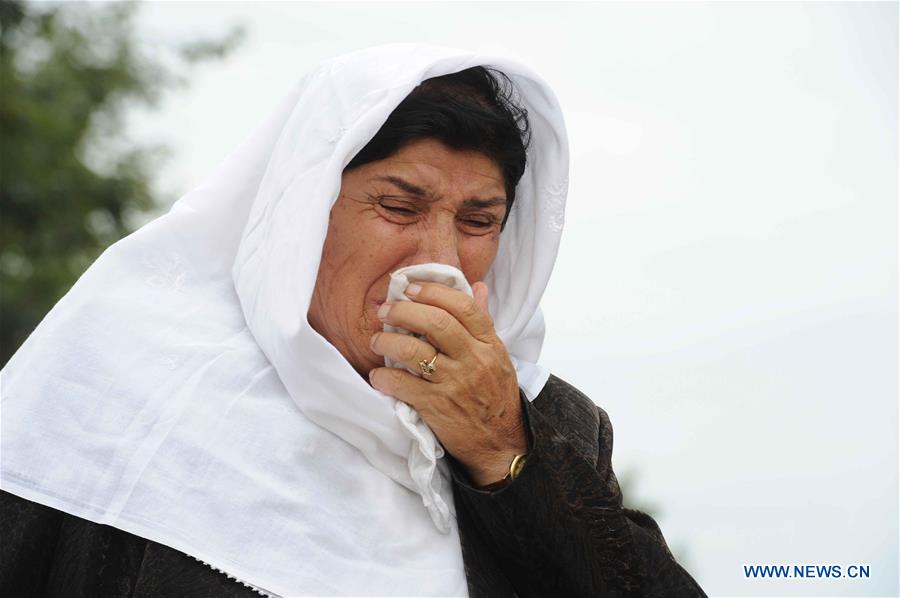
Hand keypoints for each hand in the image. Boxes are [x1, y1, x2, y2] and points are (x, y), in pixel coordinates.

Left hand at [368, 281, 525, 486]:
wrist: (501, 443)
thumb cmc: (496, 396)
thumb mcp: (498, 356)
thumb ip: (483, 321)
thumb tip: (476, 287)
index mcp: (489, 344)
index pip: (464, 307)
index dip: (434, 292)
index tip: (411, 288)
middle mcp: (474, 360)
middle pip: (436, 323)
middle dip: (404, 311)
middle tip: (385, 310)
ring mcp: (455, 383)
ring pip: (415, 351)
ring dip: (388, 341)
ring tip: (376, 340)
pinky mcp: (437, 407)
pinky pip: (404, 386)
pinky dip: (384, 378)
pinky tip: (378, 375)